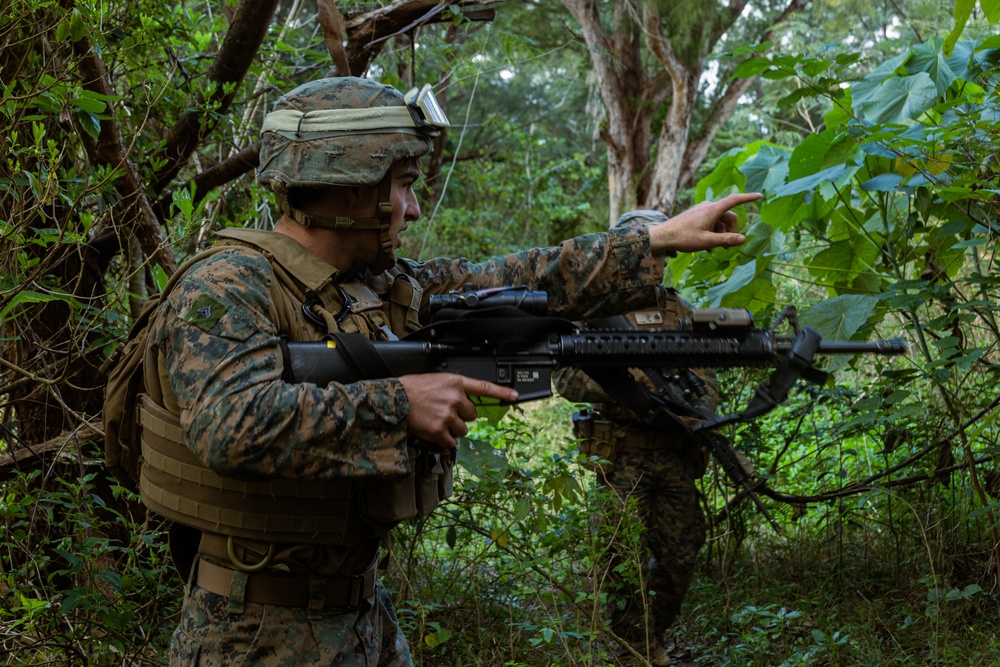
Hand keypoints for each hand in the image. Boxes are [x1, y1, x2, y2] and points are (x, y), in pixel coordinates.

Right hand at [399, 374, 518, 451]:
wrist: (393, 399)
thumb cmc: (411, 389)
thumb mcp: (436, 380)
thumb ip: (453, 389)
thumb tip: (463, 401)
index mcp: (455, 382)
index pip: (484, 387)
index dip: (502, 392)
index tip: (514, 396)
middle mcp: (455, 398)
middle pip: (472, 414)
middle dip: (461, 416)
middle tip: (445, 412)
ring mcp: (448, 415)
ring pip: (463, 430)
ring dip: (453, 429)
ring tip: (436, 421)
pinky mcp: (440, 431)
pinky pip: (451, 443)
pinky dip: (444, 441)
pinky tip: (434, 432)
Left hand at [648, 192, 760, 254]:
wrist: (662, 236)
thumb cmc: (683, 238)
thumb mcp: (707, 242)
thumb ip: (726, 240)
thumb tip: (744, 239)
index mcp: (712, 209)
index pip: (734, 200)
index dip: (748, 198)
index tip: (759, 196)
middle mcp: (707, 206)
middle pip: (728, 216)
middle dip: (731, 231)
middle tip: (727, 248)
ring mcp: (701, 210)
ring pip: (719, 221)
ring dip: (721, 234)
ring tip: (714, 250)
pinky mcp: (696, 215)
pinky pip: (710, 222)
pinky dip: (712, 232)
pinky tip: (707, 247)